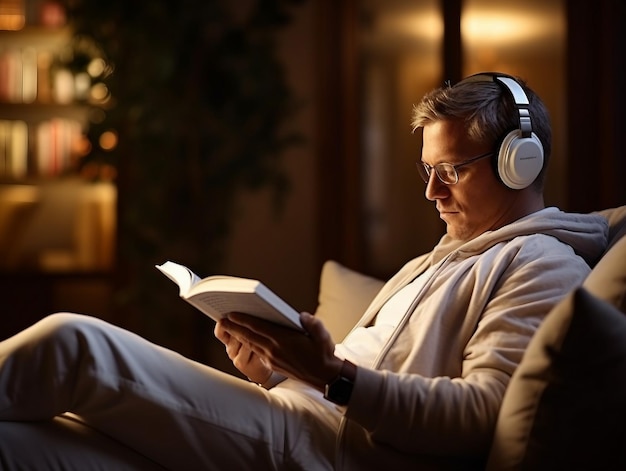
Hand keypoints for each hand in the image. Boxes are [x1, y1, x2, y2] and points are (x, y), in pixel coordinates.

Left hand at [218, 312, 342, 390]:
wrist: (326, 377)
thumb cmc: (324, 353)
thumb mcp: (323, 335)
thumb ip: (312, 323)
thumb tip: (302, 316)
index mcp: (284, 340)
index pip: (258, 327)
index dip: (243, 320)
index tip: (231, 314)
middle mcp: (275, 350)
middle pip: (249, 336)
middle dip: (234, 328)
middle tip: (221, 320)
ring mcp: (272, 359)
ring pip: (251, 345)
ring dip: (238, 336)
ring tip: (228, 327)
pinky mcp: (274, 365)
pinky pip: (256, 352)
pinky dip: (248, 344)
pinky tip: (244, 339)